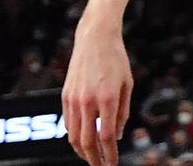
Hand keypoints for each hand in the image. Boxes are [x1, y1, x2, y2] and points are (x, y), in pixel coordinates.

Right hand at [63, 25, 130, 165]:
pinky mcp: (65, 97)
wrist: (95, 39)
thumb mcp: (128, 84)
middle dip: (94, 159)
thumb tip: (116, 136)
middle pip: (87, 141)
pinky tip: (83, 140)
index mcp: (107, 98)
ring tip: (91, 159)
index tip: (112, 164)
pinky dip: (75, 136)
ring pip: (73, 136)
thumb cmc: (116, 60)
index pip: (106, 136)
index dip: (109, 154)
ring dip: (82, 151)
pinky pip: (68, 123)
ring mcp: (73, 100)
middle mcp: (87, 102)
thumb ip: (123, 111)